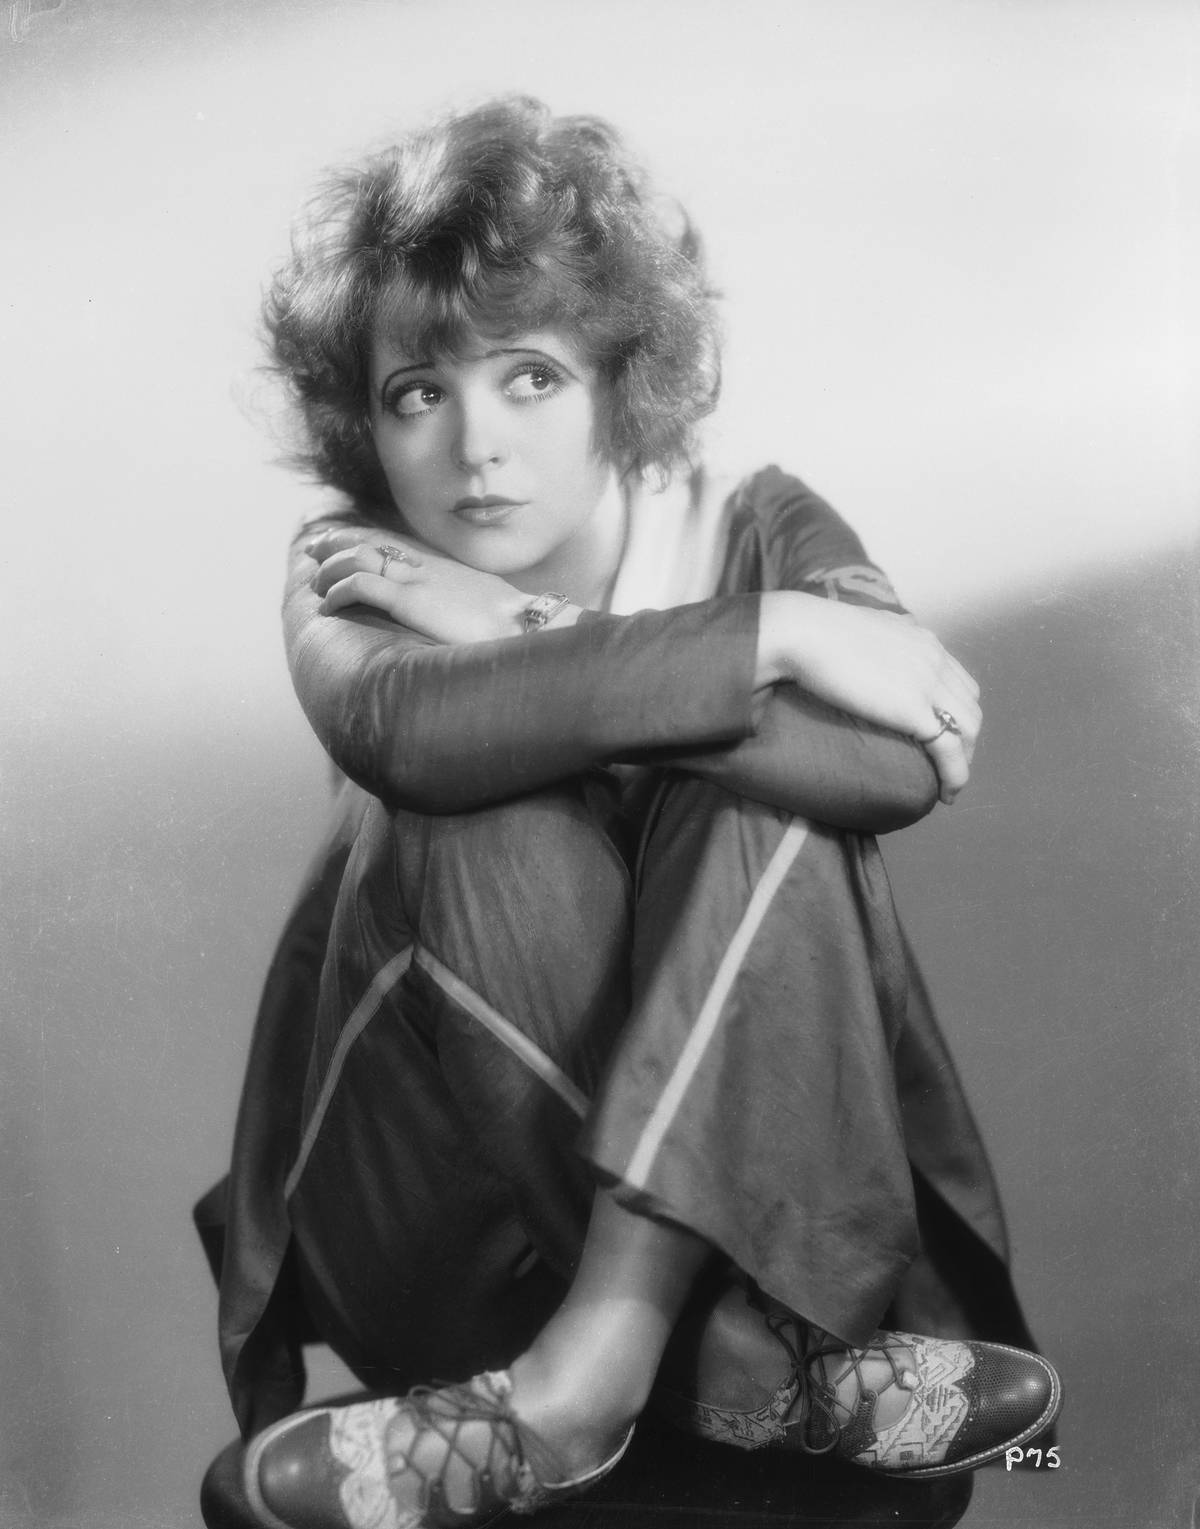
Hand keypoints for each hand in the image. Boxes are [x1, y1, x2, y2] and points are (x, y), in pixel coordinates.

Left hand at [304, 527, 541, 644]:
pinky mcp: (409, 599)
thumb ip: (459, 596)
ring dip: (330, 570)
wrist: (524, 624)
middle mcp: (423, 564)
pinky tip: (327, 607)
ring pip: (357, 559)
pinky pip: (361, 586)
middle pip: (368, 540)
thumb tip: (456, 607)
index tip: (337, 539)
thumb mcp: (481, 599)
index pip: (390, 540)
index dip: (360, 536)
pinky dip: (338, 592)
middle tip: (312, 549)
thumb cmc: (509, 620)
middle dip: (335, 543)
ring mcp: (415, 579)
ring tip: (314, 586)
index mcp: (438, 563)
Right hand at [758, 591, 981, 803]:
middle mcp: (935, 659)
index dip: (956, 710)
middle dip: (966, 738)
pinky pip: (950, 749)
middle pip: (970, 706)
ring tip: (947, 784)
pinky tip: (947, 793)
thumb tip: (865, 655)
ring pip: (969, 728)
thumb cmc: (816, 632)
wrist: (805, 634)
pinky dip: (956, 775)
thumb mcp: (860, 629)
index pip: (958, 680)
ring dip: (964, 760)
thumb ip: (876, 643)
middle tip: (946, 763)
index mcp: (922, 640)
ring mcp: (929, 684)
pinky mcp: (916, 710)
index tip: (941, 732)